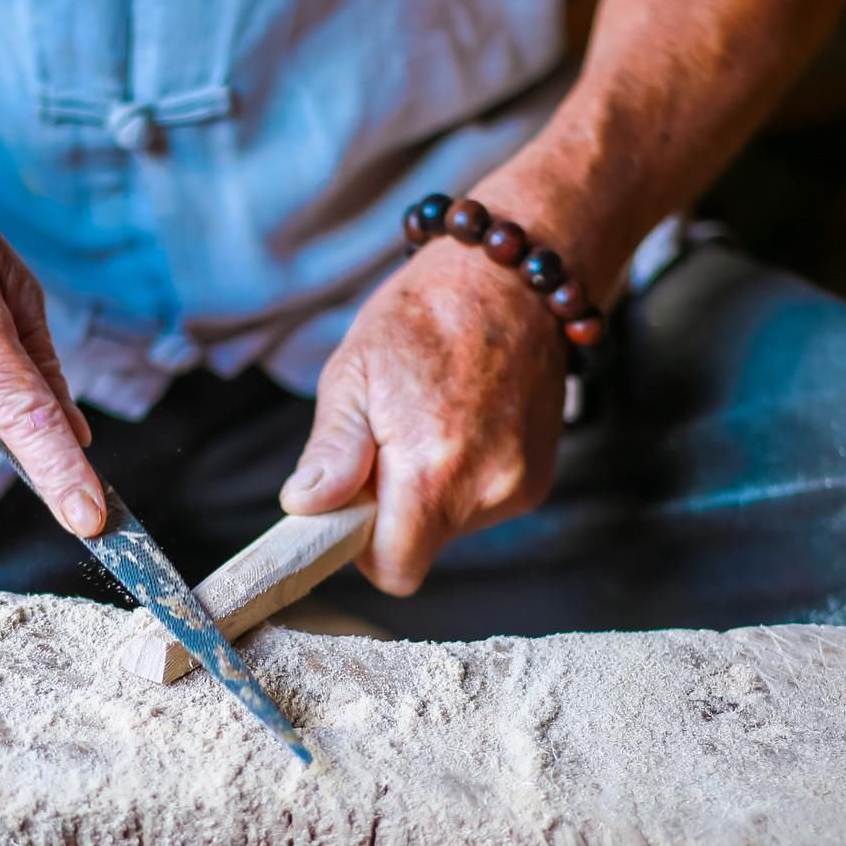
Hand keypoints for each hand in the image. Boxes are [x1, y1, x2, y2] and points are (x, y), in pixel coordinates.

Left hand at [278, 232, 568, 594]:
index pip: (396, 570)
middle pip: (421, 547)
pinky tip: (461, 421)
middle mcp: (487, 487)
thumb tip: (307, 505)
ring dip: (429, 490)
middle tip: (387, 442)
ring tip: (429, 419)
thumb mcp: (355, 371)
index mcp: (433, 468)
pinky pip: (481, 504)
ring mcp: (520, 484)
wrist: (512, 275)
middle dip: (393, 511)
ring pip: (449, 526)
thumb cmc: (425, 313)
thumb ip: (333, 450)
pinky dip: (463, 477)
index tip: (352, 507)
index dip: (364, 549)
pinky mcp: (538, 477)